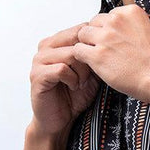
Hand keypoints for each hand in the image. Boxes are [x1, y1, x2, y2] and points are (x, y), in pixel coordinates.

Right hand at [29, 22, 101, 136]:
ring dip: (82, 71)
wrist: (60, 120)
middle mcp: (45, 47)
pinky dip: (72, 79)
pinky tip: (74, 87)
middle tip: (90, 74)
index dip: (94, 45)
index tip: (99, 62)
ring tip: (82, 82)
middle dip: (89, 58)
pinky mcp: (37, 76)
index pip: (80, 29)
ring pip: (70, 54)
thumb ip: (95, 54)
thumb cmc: (74, 96)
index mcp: (56, 41)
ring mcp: (38, 60)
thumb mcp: (90, 71)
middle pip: (76, 39)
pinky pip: (61, 69)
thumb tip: (112, 40)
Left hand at [73, 5, 149, 103]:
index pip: (107, 16)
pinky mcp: (98, 55)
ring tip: (99, 58)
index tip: (115, 42)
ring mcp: (106, 37)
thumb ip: (128, 25)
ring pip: (82, 35)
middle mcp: (116, 20)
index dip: (108, 30)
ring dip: (88, 46)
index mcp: (129, 11)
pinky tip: (93, 65)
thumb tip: (112, 27)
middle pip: (93, 23)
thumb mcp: (146, 30)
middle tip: (106, 51)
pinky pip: (78, 50)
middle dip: (96, 36)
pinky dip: (82, 58)